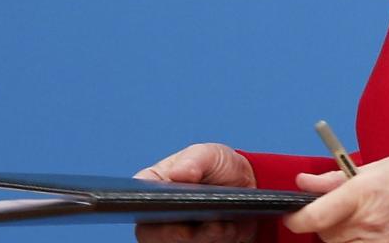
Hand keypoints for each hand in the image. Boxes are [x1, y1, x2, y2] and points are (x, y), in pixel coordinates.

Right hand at [132, 144, 257, 242]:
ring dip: (198, 238)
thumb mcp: (211, 155)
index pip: (137, 196)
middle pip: (149, 231)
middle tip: (190, 229)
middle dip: (172, 232)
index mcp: (156, 184)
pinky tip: (227, 229)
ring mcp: (176, 233)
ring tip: (219, 225)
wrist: (250, 190)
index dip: (144, 203)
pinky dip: (213, 242)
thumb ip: (195, 160)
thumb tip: (178, 174)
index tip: (163, 206)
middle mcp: (160, 212)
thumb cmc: (221, 168)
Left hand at [284, 156, 388, 242]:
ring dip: (345, 237)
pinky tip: (375, 233)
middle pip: (326, 236)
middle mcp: (369, 223)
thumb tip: (306, 181)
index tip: (294, 215)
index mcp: (362, 195)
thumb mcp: (381, 167)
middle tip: (340, 212)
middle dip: (325, 225)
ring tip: (363, 222)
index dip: (297, 219)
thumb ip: (338, 178)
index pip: (314, 217)